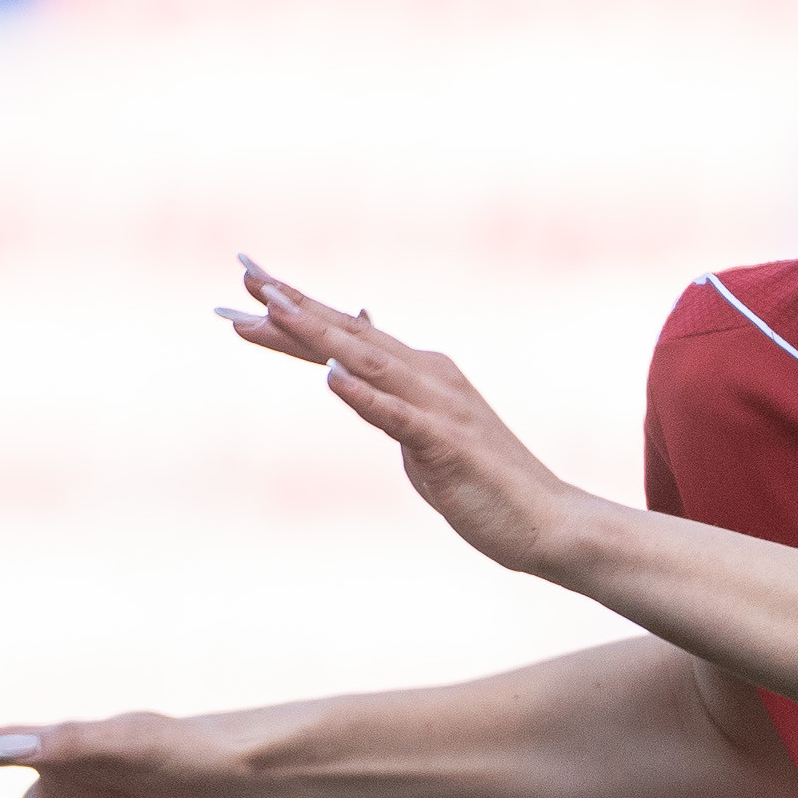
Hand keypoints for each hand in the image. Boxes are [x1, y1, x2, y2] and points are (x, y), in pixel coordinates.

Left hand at [220, 255, 592, 575]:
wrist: (551, 522)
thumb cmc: (487, 483)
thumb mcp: (427, 432)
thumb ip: (390, 399)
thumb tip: (348, 366)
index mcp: (426, 373)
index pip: (352, 332)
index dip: (299, 308)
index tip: (251, 283)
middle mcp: (432, 378)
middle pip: (352, 334)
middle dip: (295, 306)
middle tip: (246, 275)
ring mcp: (441, 409)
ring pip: (370, 362)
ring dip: (319, 333)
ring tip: (274, 308)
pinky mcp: (448, 446)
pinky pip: (399, 417)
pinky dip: (365, 395)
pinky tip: (332, 376)